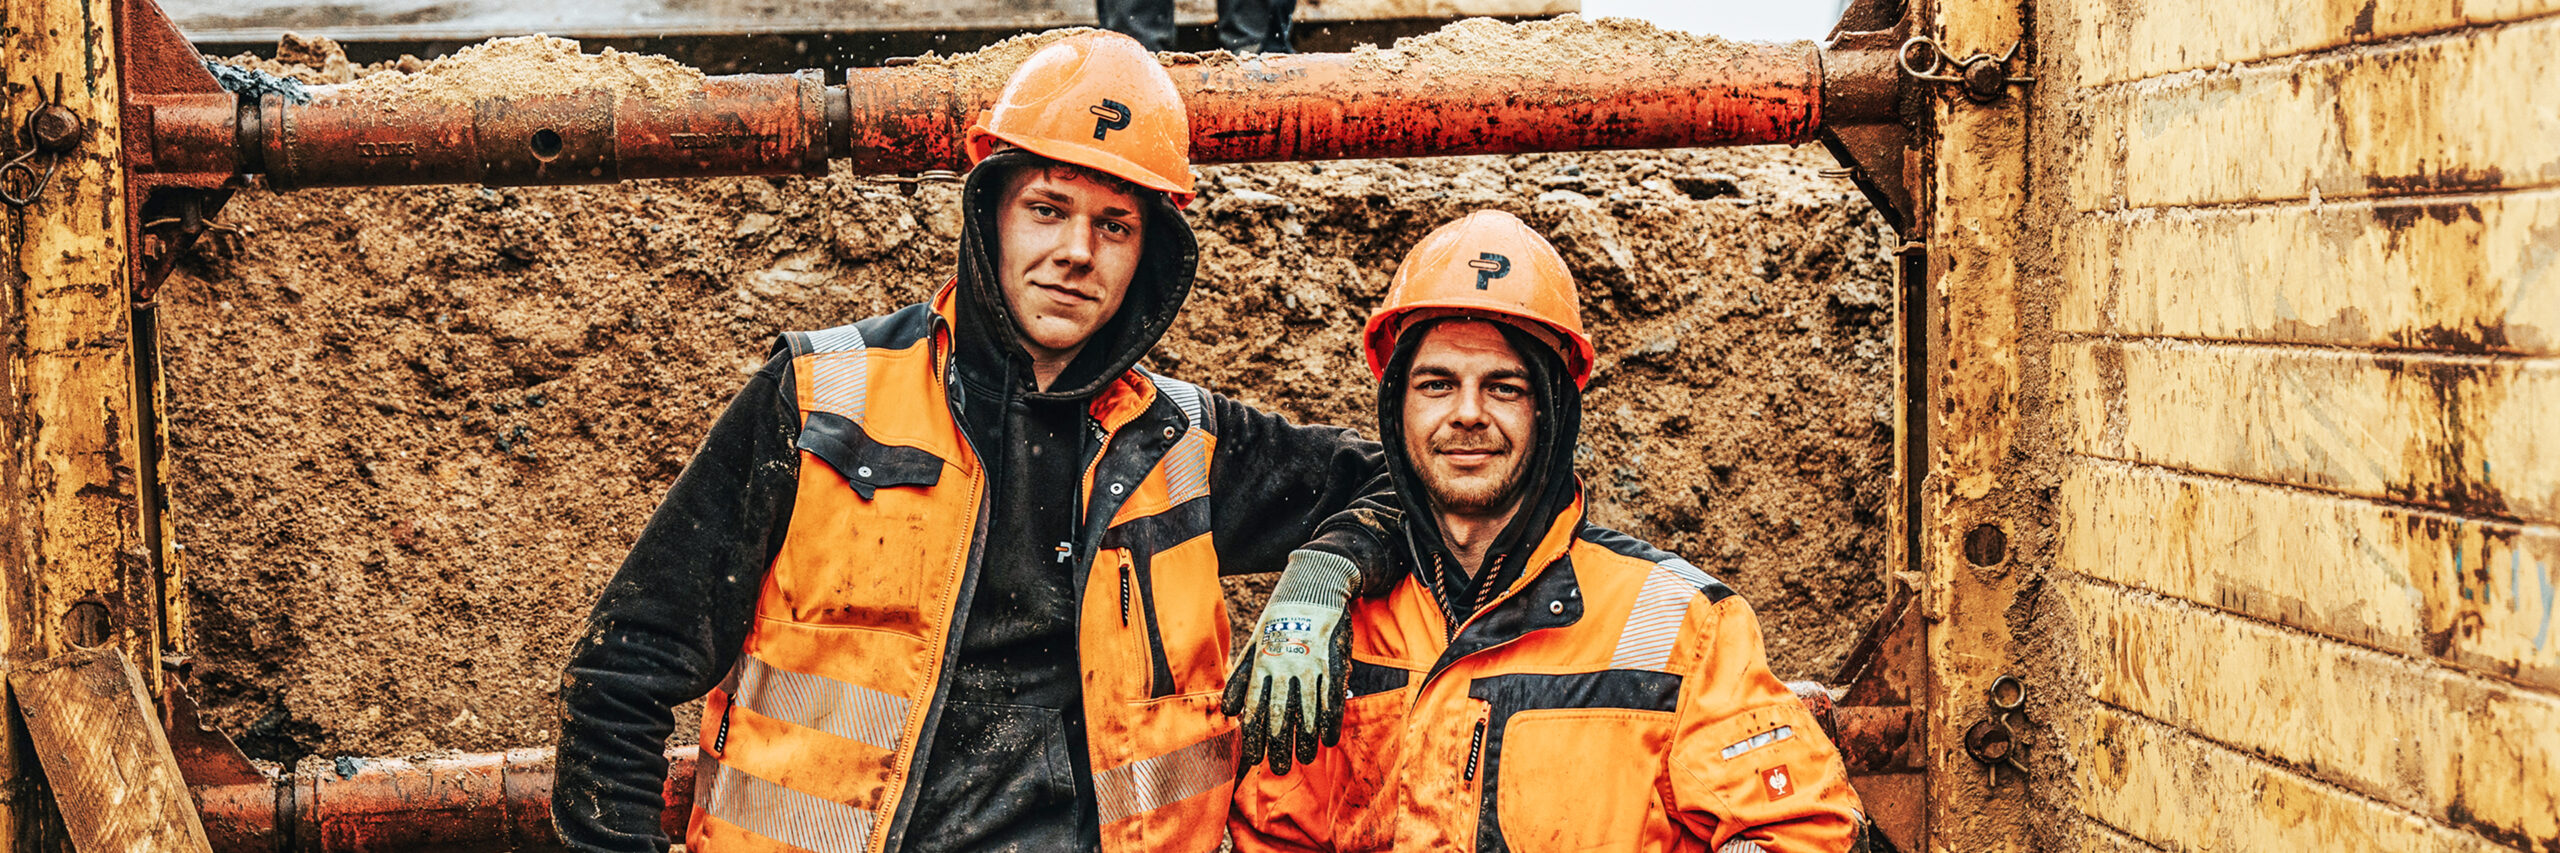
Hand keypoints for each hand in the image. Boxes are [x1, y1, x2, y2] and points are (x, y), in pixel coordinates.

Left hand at [1222, 600, 1349, 775]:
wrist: (1313, 588)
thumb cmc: (1278, 620)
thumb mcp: (1254, 644)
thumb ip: (1242, 678)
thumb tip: (1229, 711)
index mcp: (1263, 663)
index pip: (1255, 706)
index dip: (1253, 735)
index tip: (1253, 758)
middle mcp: (1285, 666)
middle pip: (1280, 713)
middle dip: (1279, 744)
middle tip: (1281, 768)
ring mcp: (1311, 665)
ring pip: (1308, 709)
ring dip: (1306, 738)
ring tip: (1305, 759)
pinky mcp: (1333, 662)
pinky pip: (1332, 697)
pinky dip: (1331, 720)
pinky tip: (1329, 739)